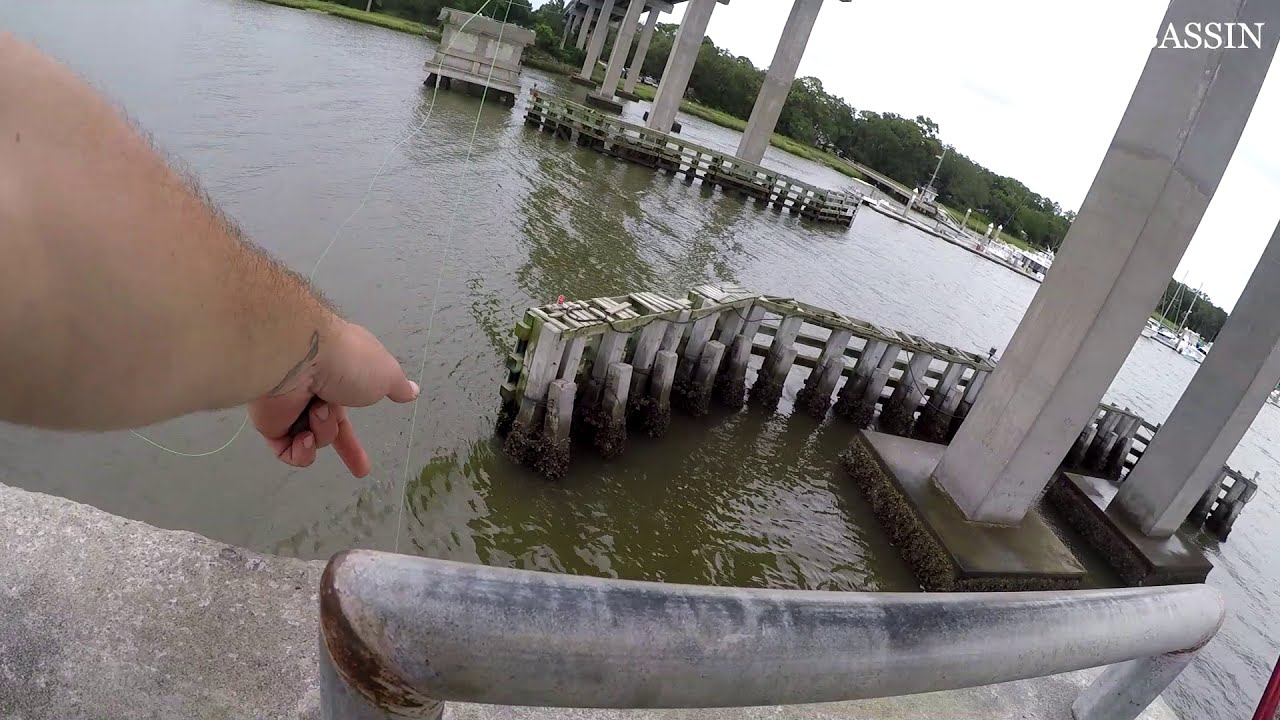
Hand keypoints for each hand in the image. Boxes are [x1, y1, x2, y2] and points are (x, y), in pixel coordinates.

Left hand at [248, 320, 418, 476]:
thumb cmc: (348, 362)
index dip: (362, 425)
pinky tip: (304, 437)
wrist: (300, 356)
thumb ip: (398, 387)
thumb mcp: (386, 374)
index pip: (350, 407)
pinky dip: (300, 451)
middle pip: (329, 427)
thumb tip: (413, 391)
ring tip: (318, 412)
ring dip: (323, 431)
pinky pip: (287, 451)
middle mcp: (313, 389)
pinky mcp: (269, 422)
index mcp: (339, 376)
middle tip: (361, 470)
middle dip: (345, 446)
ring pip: (314, 439)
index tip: (373, 441)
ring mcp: (290, 405)